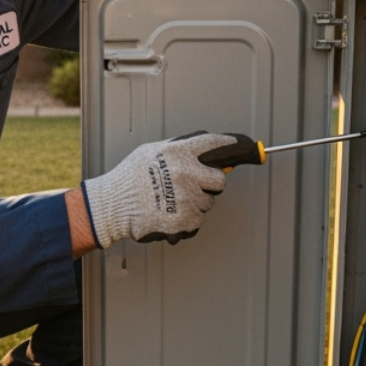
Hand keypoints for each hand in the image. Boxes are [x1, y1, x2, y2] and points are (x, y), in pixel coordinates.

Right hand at [81, 132, 234, 247]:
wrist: (113, 206)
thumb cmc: (130, 179)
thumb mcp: (152, 152)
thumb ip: (181, 151)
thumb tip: (208, 153)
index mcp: (179, 152)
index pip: (217, 144)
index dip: (237, 146)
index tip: (252, 149)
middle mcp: (186, 172)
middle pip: (219, 180)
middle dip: (209, 185)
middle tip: (188, 187)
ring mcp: (187, 197)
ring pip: (208, 203)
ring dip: (195, 204)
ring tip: (170, 202)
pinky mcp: (186, 219)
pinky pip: (198, 221)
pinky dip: (187, 221)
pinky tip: (168, 214)